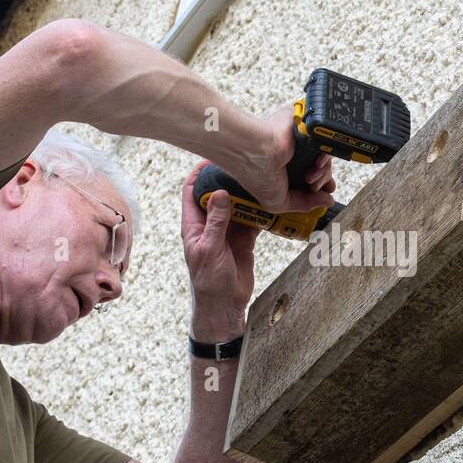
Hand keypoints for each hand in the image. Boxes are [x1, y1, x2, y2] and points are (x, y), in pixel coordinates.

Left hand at [181, 161, 257, 341]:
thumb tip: (220, 193)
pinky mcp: (244, 239)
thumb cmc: (209, 282)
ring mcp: (228, 230)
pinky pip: (253, 219)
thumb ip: (216, 221)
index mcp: (194, 225)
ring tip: (261, 179)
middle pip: (218, 193)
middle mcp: (210, 224)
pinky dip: (261, 211)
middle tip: (245, 163)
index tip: (212, 156)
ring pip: (238, 204)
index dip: (199, 173)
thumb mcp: (210, 249)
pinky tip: (271, 201)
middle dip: (228, 178)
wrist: (225, 306)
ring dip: (248, 194)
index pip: (192, 191)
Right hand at [227, 105, 336, 213]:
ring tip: (310, 175)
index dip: (322, 188)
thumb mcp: (277, 202)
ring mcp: (301, 143)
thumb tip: (327, 201)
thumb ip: (303, 204)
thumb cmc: (253, 172)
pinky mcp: (306, 128)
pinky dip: (326, 154)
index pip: (314, 181)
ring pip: (326, 157)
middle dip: (322, 181)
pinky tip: (316, 162)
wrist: (254, 151)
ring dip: (323, 171)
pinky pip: (325, 141)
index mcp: (287, 172)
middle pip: (323, 170)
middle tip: (313, 186)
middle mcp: (295, 158)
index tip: (323, 194)